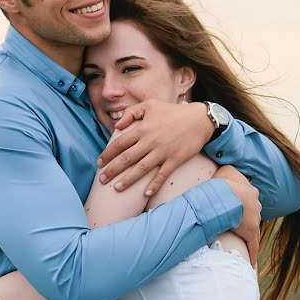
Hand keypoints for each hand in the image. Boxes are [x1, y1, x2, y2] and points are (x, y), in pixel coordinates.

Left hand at [97, 100, 212, 195]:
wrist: (200, 119)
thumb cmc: (173, 111)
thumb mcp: (150, 105)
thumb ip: (131, 113)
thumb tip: (117, 126)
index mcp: (142, 128)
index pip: (119, 144)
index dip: (107, 154)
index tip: (99, 163)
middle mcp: (150, 141)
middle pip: (127, 158)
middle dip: (112, 170)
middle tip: (102, 180)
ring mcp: (163, 152)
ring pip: (141, 169)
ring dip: (128, 180)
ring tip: (116, 188)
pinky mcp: (175, 160)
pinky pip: (162, 175)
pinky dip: (154, 185)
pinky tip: (145, 194)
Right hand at [213, 165, 260, 265]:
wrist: (226, 194)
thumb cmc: (223, 182)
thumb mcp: (224, 170)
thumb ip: (226, 171)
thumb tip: (223, 170)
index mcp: (250, 191)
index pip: (247, 199)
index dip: (240, 203)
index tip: (235, 206)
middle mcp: (255, 205)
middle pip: (252, 213)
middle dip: (246, 218)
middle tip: (235, 222)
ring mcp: (255, 219)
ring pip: (253, 229)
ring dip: (247, 234)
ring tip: (239, 239)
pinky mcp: (251, 232)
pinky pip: (252, 245)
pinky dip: (252, 254)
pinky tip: (251, 263)